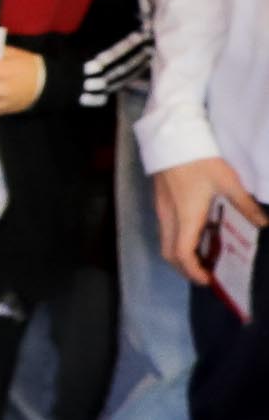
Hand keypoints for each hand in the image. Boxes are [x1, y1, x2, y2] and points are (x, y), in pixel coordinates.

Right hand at [156, 153, 264, 287]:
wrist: (173, 139)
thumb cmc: (200, 161)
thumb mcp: (228, 182)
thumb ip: (245, 206)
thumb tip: (264, 224)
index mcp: (187, 217)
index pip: (183, 254)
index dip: (194, 271)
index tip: (208, 280)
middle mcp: (170, 219)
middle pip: (169, 254)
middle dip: (185, 269)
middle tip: (205, 273)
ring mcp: (161, 211)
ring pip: (165, 243)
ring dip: (180, 256)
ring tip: (202, 255)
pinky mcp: (159, 204)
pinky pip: (165, 232)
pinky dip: (178, 242)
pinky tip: (195, 233)